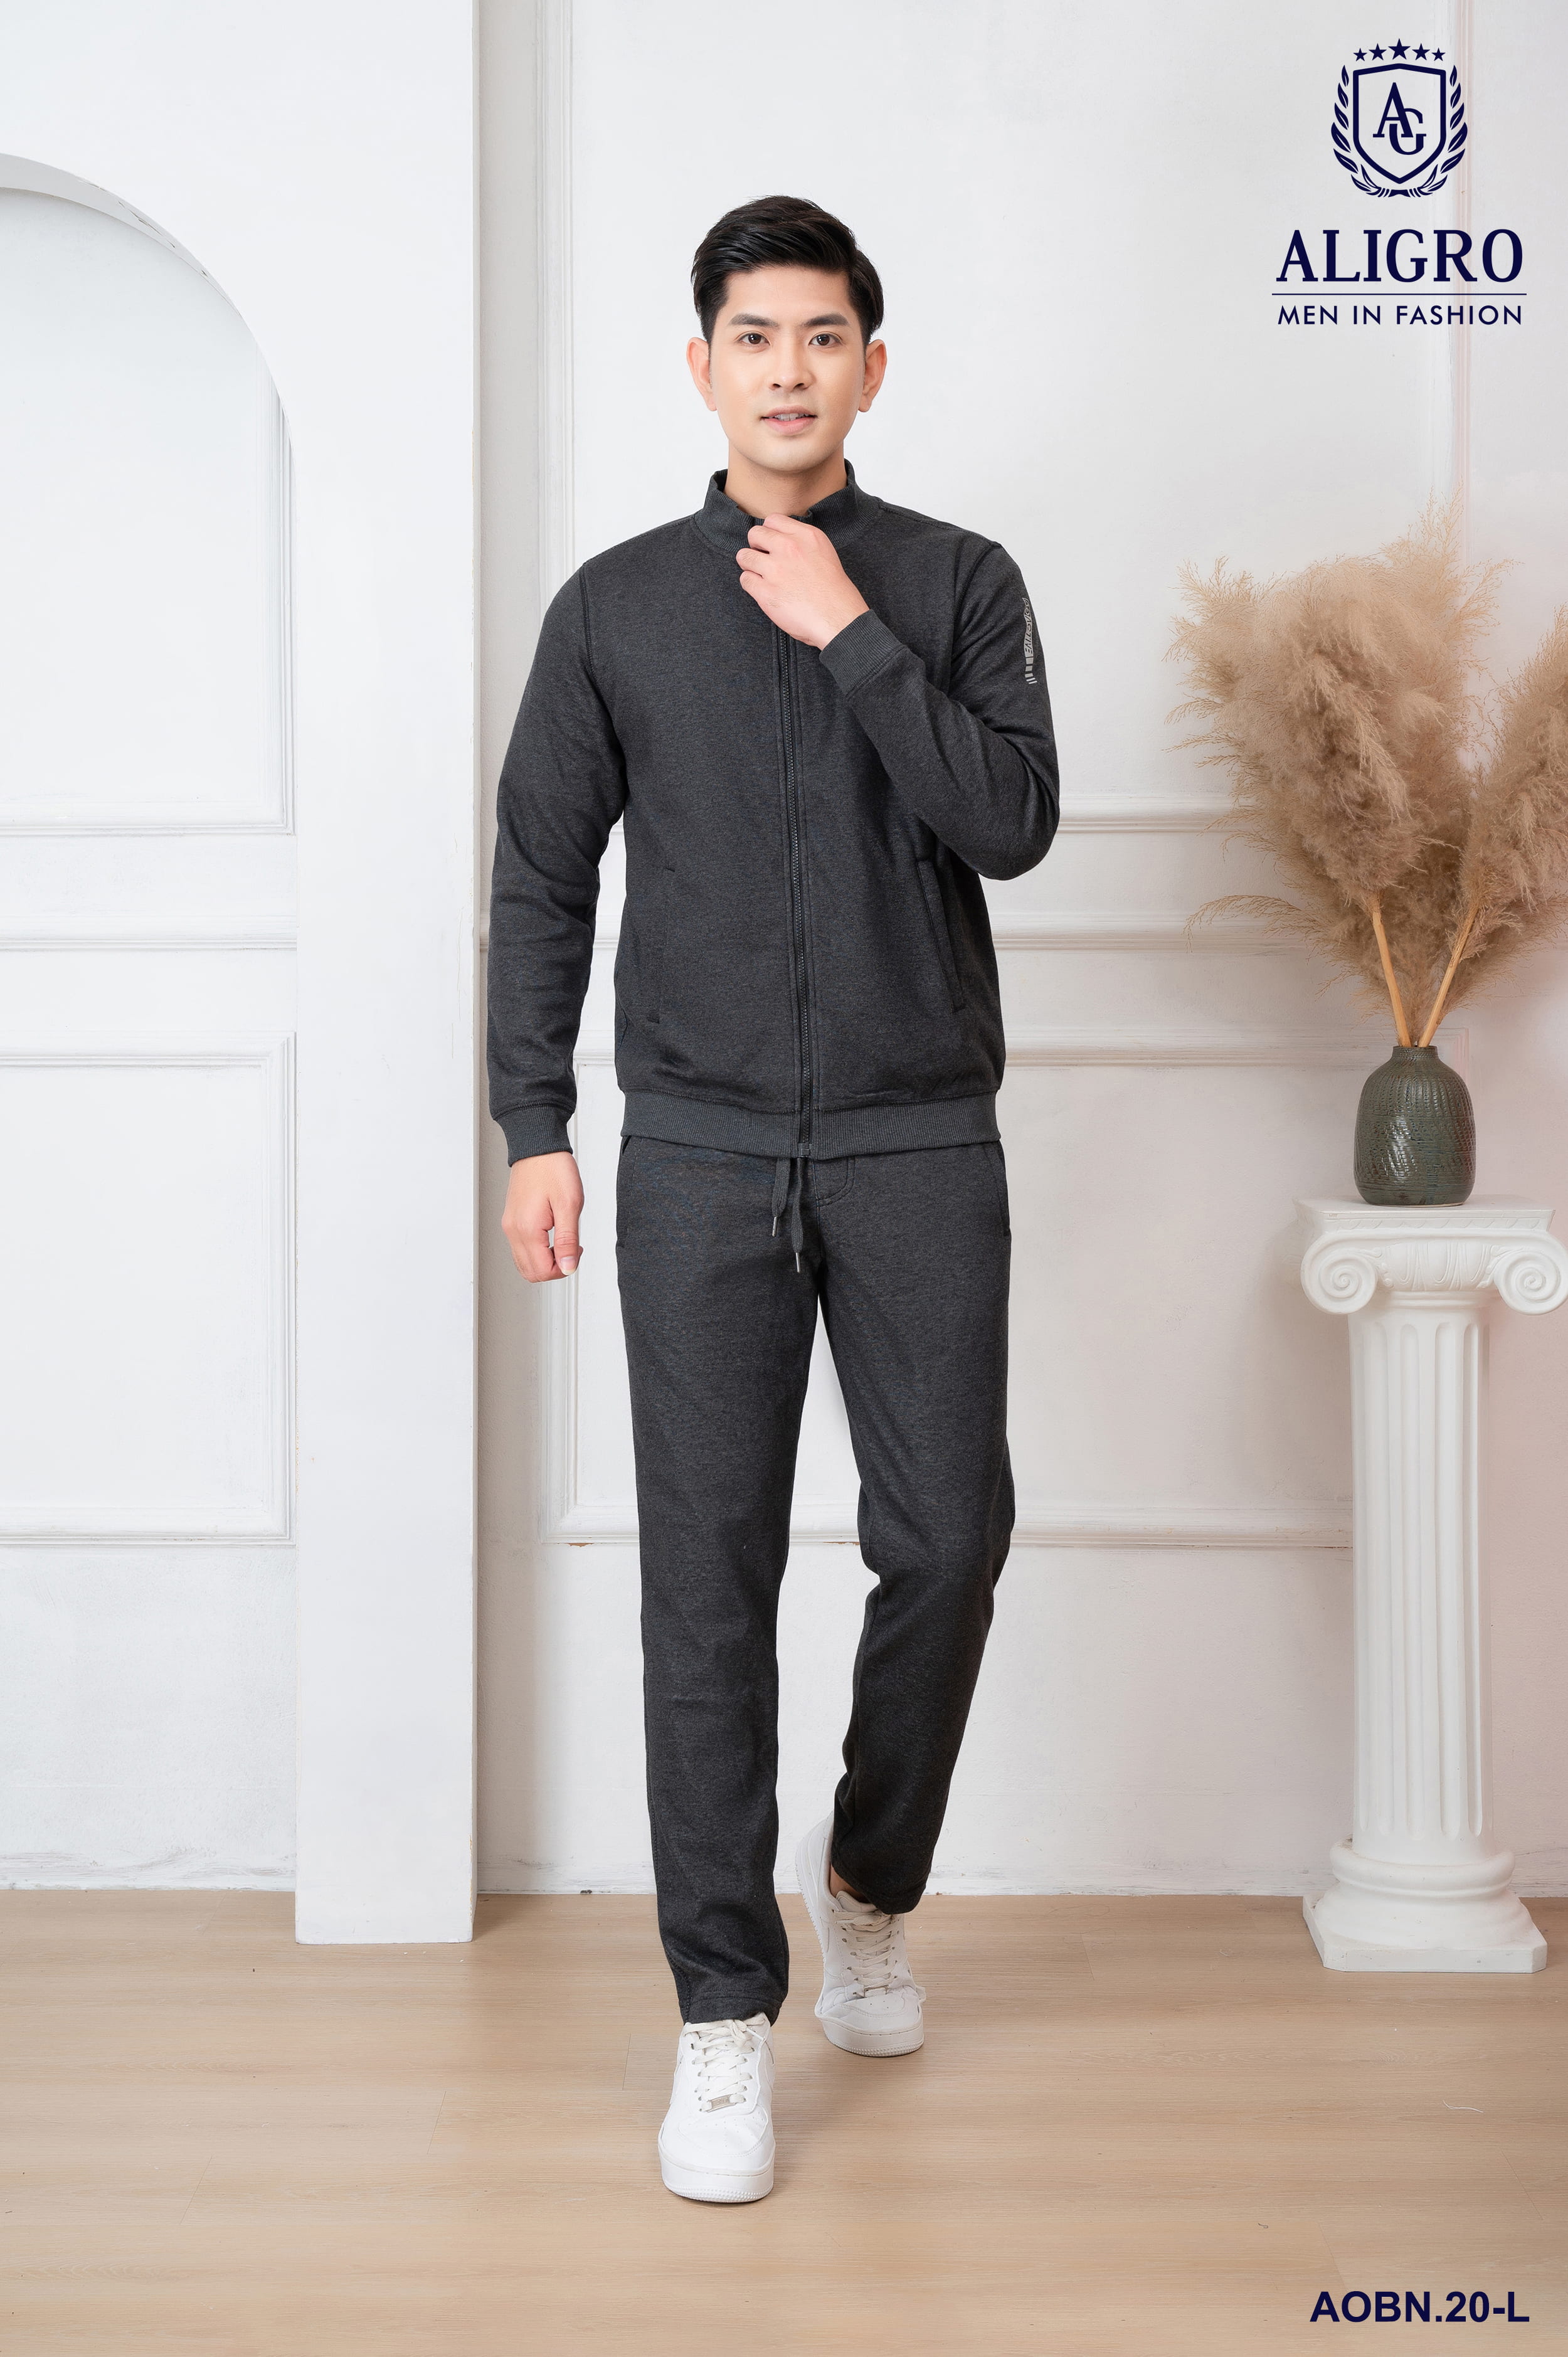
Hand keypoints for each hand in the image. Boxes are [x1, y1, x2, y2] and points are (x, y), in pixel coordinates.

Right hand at [502, 1150, 582, 1280]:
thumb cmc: (554, 1169)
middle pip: (530, 1272)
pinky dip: (537, 1252)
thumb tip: (568, 1267)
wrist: (537, 1147)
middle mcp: (514, 1231)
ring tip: (563, 1243)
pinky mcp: (511, 1221)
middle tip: (571, 1250)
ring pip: (524, 1263)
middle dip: (554, 1269)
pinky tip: (551, 1238)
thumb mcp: (570, 1205)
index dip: (564, 1269)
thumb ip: (568, 1241)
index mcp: (527, 1229)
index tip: (577, 1251)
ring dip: (545, 1262)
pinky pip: (521, 1249)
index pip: (542, 1271)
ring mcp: (510, 1226)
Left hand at [735, 515, 868, 648]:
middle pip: (755, 534)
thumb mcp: (825, 553)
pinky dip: (751, 585)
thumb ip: (802, 543)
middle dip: (756, 546)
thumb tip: (781, 542)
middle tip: (763, 559)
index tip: (772, 544)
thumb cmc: (834, 592)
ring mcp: (776, 570)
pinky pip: (745, 580)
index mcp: (806, 537)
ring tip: (761, 575)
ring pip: (744, 556)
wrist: (839, 619)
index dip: (769, 532)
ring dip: (750, 566)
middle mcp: (790, 548)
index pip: (773, 520)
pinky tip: (763, 591)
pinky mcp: (766, 592)